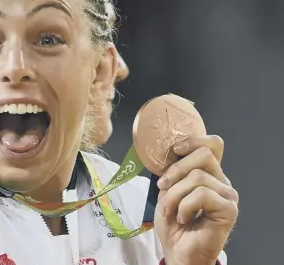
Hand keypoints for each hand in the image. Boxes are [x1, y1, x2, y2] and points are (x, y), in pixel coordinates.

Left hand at [154, 135, 238, 264]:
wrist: (177, 250)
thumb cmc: (172, 221)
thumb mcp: (167, 189)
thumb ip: (173, 171)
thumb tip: (169, 153)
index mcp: (209, 173)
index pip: (212, 144)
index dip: (194, 141)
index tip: (175, 151)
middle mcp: (221, 181)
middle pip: (204, 154)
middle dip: (177, 169)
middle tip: (163, 186)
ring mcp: (227, 195)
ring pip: (198, 176)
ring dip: (174, 194)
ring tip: (171, 210)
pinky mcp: (229, 209)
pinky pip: (202, 194)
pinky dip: (184, 206)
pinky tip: (183, 218)